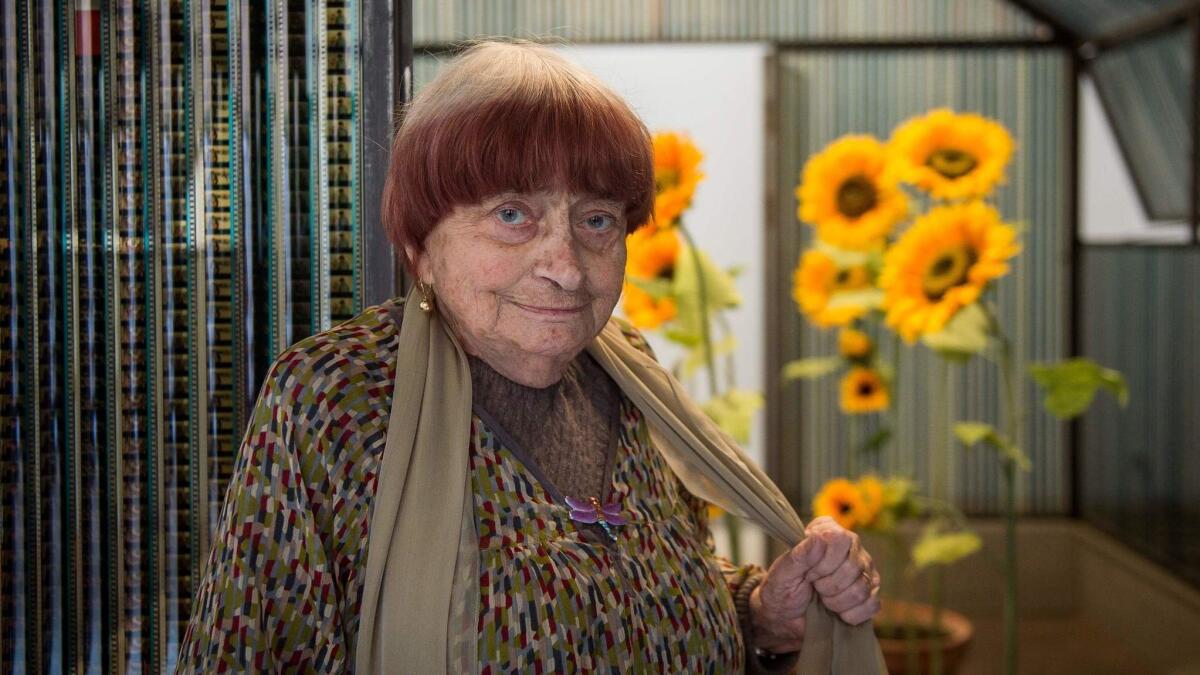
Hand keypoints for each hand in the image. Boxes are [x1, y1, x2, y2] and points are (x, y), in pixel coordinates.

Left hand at [748, 516, 880, 653]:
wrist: (785, 619)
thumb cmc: (782, 589)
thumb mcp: (783, 572)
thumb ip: (800, 554)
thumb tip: (822, 538)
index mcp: (827, 532)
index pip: (840, 539)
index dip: (823, 562)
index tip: (809, 572)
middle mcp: (851, 546)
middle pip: (853, 566)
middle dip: (828, 585)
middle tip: (815, 587)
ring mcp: (864, 570)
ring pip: (862, 588)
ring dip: (837, 602)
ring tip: (824, 599)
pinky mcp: (871, 593)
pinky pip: (872, 605)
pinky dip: (851, 614)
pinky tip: (838, 612)